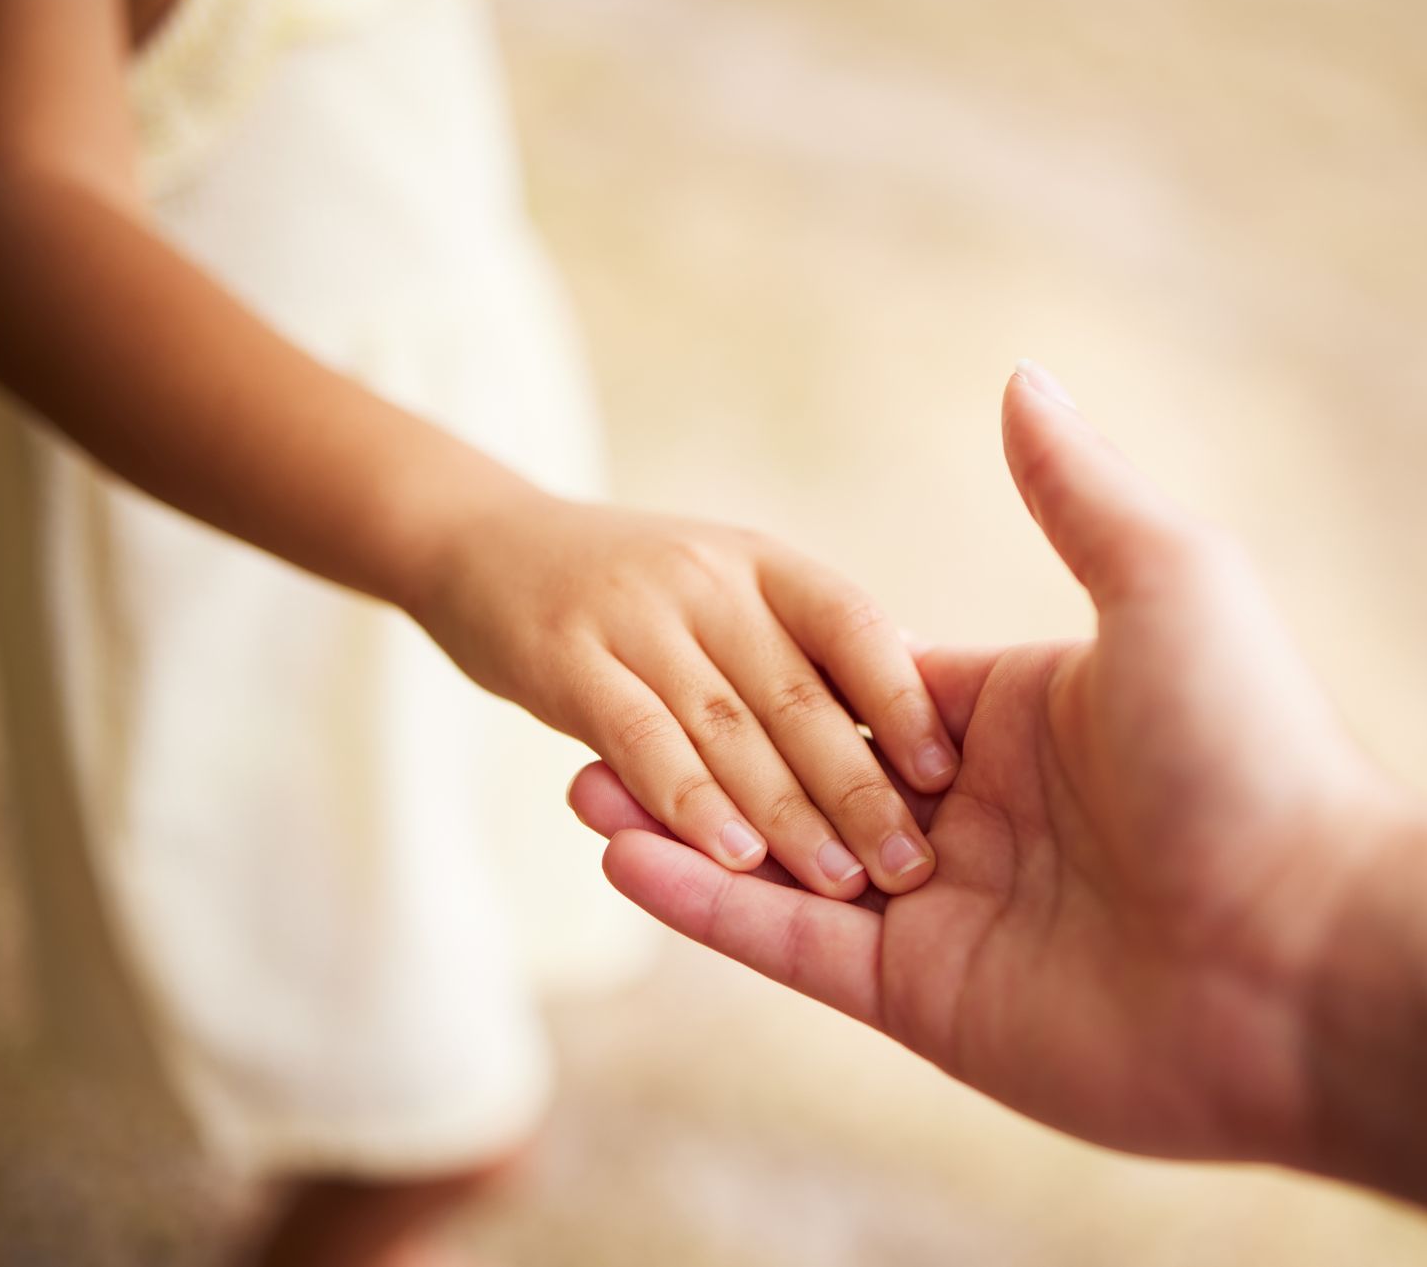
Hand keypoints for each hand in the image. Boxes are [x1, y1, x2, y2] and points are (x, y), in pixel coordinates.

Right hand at [415, 491, 957, 896]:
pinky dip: (689, 801)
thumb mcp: (728, 588)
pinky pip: (639, 738)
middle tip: (913, 866)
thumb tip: (916, 705)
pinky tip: (731, 859)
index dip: (902, 696)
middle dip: (862, 787)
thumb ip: (804, 647)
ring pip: (729, 728)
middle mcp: (710, 579)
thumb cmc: (629, 590)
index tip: (948, 772)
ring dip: (789, 814)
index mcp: (765, 565)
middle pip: (799, 692)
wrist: (478, 543)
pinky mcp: (565, 660)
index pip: (853, 623)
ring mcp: (634, 616)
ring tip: (844, 883)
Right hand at [571, 363, 1411, 1161]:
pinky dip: (707, 905)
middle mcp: (977, 818)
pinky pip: (793, 946)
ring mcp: (945, 915)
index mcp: (1023, 722)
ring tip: (579, 782)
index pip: (871, 687)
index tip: (685, 632)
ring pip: (782, 863)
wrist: (1309, 955)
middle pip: (807, 776)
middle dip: (706, 752)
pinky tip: (626, 854)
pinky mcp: (925, 1001)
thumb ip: (1074, 493)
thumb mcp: (1167, 585)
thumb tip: (1019, 379)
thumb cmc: (1250, 750)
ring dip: (681, 825)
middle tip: (594, 721)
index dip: (780, 669)